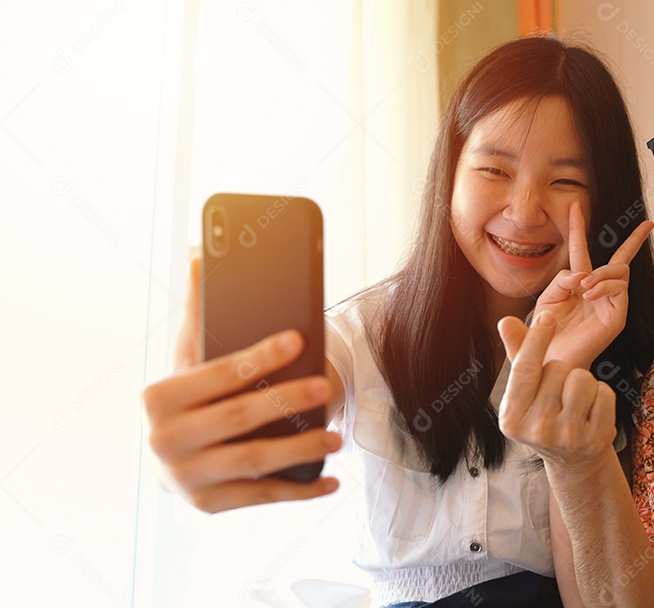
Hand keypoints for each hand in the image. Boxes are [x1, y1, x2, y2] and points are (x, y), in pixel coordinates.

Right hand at [141, 257, 341, 512]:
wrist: (173, 452)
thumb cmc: (192, 394)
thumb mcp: (190, 354)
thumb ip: (199, 310)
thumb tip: (202, 253)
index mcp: (159, 397)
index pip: (219, 373)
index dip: (260, 356)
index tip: (298, 340)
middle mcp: (164, 441)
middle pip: (239, 418)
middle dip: (287, 400)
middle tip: (326, 386)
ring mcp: (186, 477)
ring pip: (254, 462)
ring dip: (300, 450)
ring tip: (336, 436)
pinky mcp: (209, 505)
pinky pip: (263, 497)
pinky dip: (301, 490)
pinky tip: (332, 480)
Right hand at [497, 312, 615, 466]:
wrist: (573, 460)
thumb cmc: (545, 417)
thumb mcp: (525, 394)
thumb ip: (517, 356)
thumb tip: (505, 320)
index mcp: (512, 418)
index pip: (524, 368)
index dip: (536, 338)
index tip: (547, 317)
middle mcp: (537, 430)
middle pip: (558, 368)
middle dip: (562, 370)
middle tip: (559, 392)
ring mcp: (567, 437)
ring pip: (583, 377)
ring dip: (583, 381)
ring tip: (576, 400)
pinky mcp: (595, 439)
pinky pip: (604, 392)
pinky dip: (602, 395)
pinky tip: (592, 411)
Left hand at [534, 201, 653, 368]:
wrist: (546, 366)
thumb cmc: (540, 340)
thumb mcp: (544, 303)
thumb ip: (558, 282)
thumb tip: (579, 275)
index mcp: (575, 285)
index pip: (580, 251)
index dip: (577, 227)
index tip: (576, 204)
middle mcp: (596, 291)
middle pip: (620, 258)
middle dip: (634, 240)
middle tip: (647, 224)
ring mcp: (610, 303)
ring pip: (618, 270)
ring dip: (601, 273)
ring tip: (584, 288)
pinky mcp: (617, 316)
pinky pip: (620, 287)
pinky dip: (605, 285)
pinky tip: (589, 293)